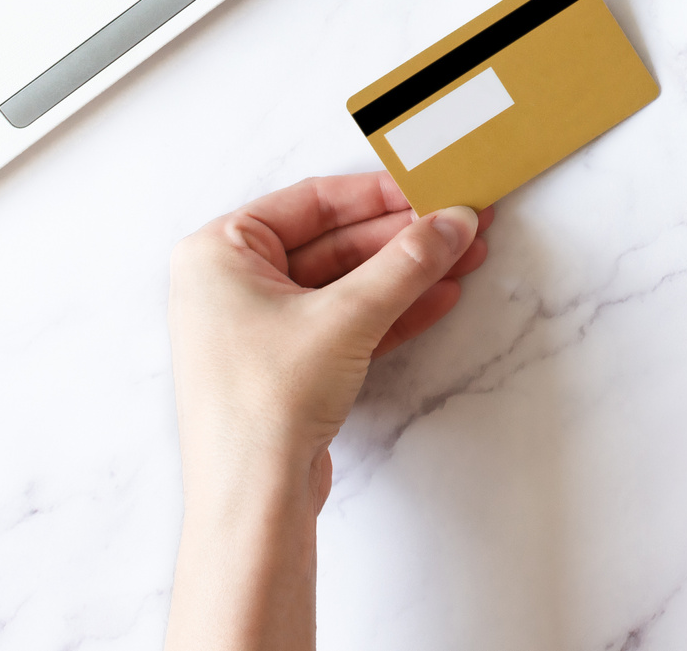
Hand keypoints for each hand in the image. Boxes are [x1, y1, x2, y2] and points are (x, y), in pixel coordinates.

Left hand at [165, 172, 490, 650]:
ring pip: (349, 281)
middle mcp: (233, 282)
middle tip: (462, 224)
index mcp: (220, 251)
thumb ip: (406, 263)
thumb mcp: (346, 316)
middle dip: (405, 236)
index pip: (315, 201)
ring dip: (409, 271)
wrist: (252, 498)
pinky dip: (394, 308)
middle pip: (337, 240)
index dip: (382, 193)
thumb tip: (453, 222)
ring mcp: (261, 324)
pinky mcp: (290, 361)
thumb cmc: (263, 404)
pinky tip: (441, 295)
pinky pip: (349, 317)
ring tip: (466, 256)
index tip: (434, 187)